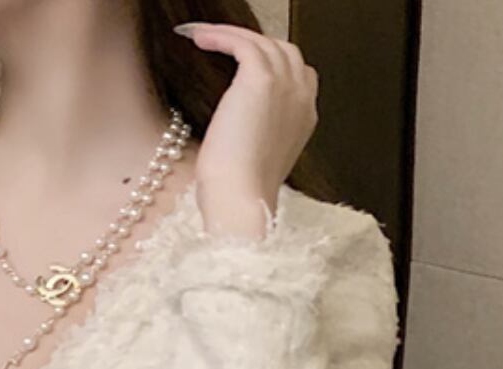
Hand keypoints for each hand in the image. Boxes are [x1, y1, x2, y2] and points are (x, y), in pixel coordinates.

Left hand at [173, 22, 318, 238]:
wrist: (241, 199)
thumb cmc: (240, 192)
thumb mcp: (256, 159)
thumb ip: (258, 133)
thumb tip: (236, 123)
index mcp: (304, 118)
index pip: (297, 74)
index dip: (272, 64)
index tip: (245, 65)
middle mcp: (301, 97)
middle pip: (285, 51)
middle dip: (255, 44)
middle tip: (223, 44)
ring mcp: (285, 85)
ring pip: (262, 42)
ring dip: (231, 35)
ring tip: (203, 36)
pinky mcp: (261, 79)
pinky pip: (242, 42)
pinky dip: (219, 35)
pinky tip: (197, 37)